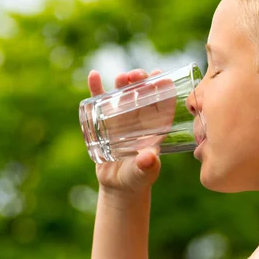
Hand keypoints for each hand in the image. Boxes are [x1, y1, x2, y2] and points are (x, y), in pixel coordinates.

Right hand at [88, 69, 164, 193]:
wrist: (118, 184)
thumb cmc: (137, 178)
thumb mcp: (144, 173)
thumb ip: (147, 166)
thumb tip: (148, 158)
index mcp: (157, 127)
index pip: (164, 104)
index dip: (164, 90)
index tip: (162, 78)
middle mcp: (141, 118)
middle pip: (144, 94)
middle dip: (142, 81)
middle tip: (138, 75)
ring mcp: (123, 117)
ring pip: (124, 93)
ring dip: (123, 82)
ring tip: (122, 77)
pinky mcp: (105, 120)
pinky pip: (101, 100)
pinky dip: (97, 87)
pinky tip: (93, 75)